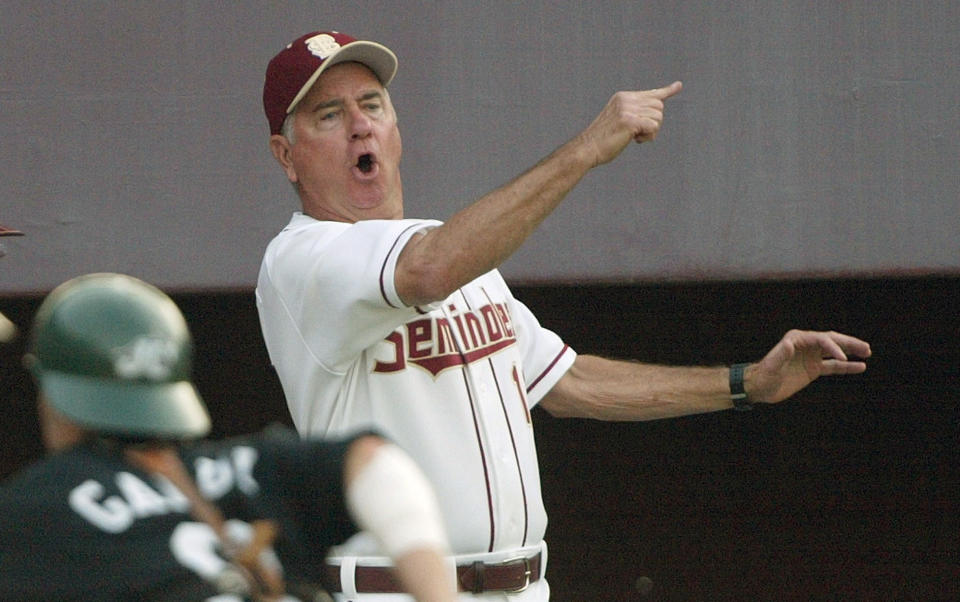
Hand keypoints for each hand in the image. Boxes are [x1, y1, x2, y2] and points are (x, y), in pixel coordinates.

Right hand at [578, 81, 682, 166]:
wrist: (587, 149)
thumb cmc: (602, 140)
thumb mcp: (619, 121)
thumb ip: (635, 114)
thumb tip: (654, 117)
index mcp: (623, 97)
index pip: (651, 93)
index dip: (666, 91)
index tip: (678, 86)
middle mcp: (626, 99)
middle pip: (658, 106)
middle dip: (654, 123)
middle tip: (639, 134)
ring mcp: (627, 109)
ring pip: (658, 117)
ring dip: (651, 131)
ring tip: (634, 137)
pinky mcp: (630, 121)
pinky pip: (653, 126)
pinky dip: (648, 136)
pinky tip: (635, 140)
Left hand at [747, 330, 871, 402]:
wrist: (759, 387)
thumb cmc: (763, 376)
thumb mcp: (771, 366)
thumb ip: (780, 355)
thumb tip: (790, 343)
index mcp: (796, 339)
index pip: (820, 339)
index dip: (833, 347)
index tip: (843, 358)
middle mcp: (805, 344)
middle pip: (831, 340)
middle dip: (848, 343)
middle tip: (865, 348)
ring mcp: (810, 356)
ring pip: (835, 351)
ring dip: (851, 351)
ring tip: (868, 352)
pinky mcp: (813, 368)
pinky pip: (833, 366)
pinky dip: (846, 366)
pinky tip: (860, 367)